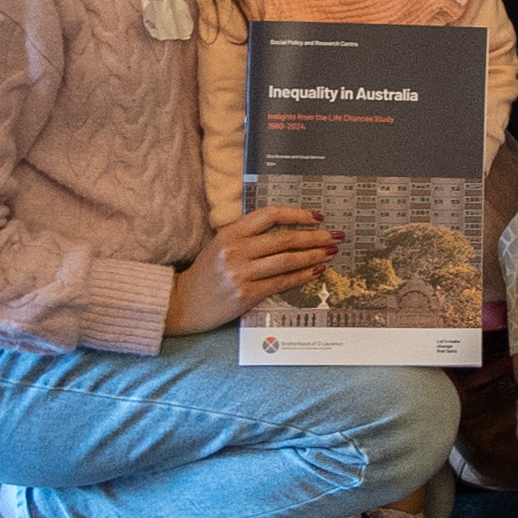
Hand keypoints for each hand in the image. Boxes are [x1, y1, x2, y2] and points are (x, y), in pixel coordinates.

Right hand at [168, 204, 337, 332]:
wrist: (182, 303)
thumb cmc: (206, 273)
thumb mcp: (220, 244)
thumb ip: (248, 235)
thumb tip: (287, 228)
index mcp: (230, 233)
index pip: (269, 215)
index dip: (296, 214)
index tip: (317, 217)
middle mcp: (236, 250)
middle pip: (283, 239)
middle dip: (314, 237)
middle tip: (335, 236)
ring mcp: (241, 273)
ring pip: (286, 260)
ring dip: (313, 256)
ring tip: (330, 252)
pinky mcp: (246, 294)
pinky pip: (281, 282)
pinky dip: (302, 276)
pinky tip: (316, 271)